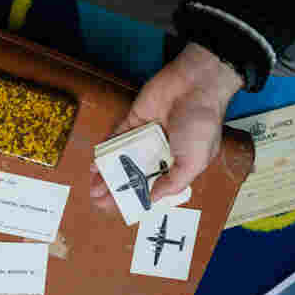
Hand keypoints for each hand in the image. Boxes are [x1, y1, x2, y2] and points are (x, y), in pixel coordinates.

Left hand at [90, 42, 243, 210]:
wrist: (196, 85)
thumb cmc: (201, 125)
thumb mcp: (193, 162)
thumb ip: (173, 183)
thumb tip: (153, 199)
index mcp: (179, 163)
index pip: (154, 186)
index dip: (138, 198)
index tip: (122, 209)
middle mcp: (160, 151)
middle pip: (134, 175)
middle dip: (117, 189)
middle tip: (100, 201)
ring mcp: (145, 136)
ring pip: (122, 159)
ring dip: (107, 173)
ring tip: (94, 188)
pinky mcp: (134, 120)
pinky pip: (116, 138)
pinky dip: (105, 151)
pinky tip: (95, 165)